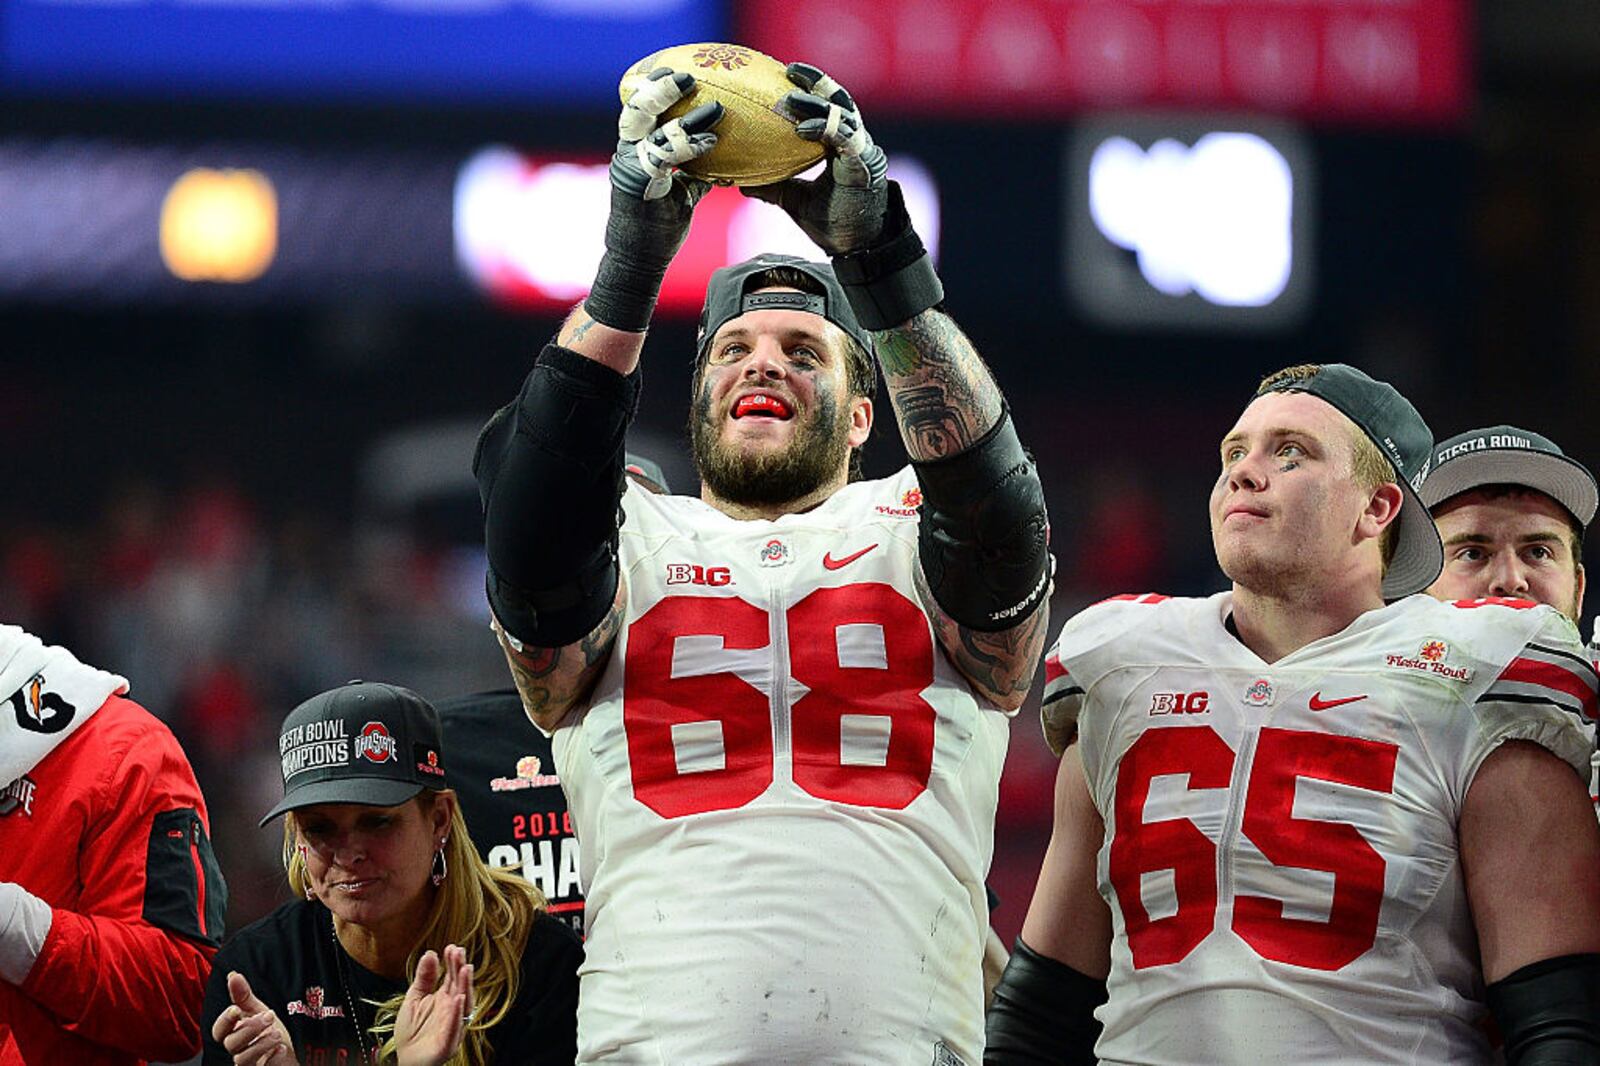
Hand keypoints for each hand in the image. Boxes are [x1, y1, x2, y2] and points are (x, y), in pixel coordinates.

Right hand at [212, 971, 298, 1064]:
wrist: (290, 1052)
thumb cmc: (269, 1032)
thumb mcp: (258, 1010)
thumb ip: (243, 996)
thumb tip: (232, 975)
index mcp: (234, 1033)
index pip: (218, 1031)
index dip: (224, 1021)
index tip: (236, 1009)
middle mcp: (239, 1050)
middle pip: (230, 1044)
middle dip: (249, 1028)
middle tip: (269, 1016)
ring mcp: (250, 1064)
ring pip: (241, 1059)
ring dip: (261, 1044)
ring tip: (277, 1034)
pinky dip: (272, 1059)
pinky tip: (281, 1050)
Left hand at [394, 944, 474, 1065]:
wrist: (406, 1060)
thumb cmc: (411, 1032)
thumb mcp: (413, 999)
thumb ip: (423, 978)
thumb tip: (430, 953)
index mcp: (444, 999)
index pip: (452, 977)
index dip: (453, 962)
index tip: (452, 947)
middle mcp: (452, 1010)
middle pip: (460, 987)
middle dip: (460, 969)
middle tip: (459, 953)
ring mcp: (452, 1026)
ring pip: (463, 1005)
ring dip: (465, 987)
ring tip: (464, 969)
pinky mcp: (447, 1043)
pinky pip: (454, 1027)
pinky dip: (456, 1014)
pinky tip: (458, 999)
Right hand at [585, 69, 724, 331]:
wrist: (640, 262)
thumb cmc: (660, 228)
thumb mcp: (682, 193)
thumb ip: (695, 172)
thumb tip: (725, 160)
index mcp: (636, 150)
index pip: (642, 111)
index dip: (657, 89)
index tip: (681, 74)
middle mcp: (628, 153)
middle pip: (637, 108)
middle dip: (660, 89)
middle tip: (688, 76)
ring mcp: (629, 167)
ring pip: (650, 129)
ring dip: (683, 117)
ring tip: (715, 108)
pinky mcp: (636, 184)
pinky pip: (662, 157)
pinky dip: (688, 146)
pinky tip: (711, 141)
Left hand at [743, 62, 889, 255]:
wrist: (856, 248)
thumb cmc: (832, 223)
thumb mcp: (795, 200)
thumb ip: (773, 186)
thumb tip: (739, 182)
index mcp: (840, 146)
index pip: (827, 107)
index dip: (809, 89)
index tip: (783, 76)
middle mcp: (854, 142)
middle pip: (837, 100)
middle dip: (815, 81)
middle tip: (788, 71)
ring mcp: (862, 151)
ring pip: (842, 114)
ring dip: (816, 103)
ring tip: (789, 98)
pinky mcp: (865, 164)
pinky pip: (846, 138)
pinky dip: (825, 129)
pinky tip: (802, 128)